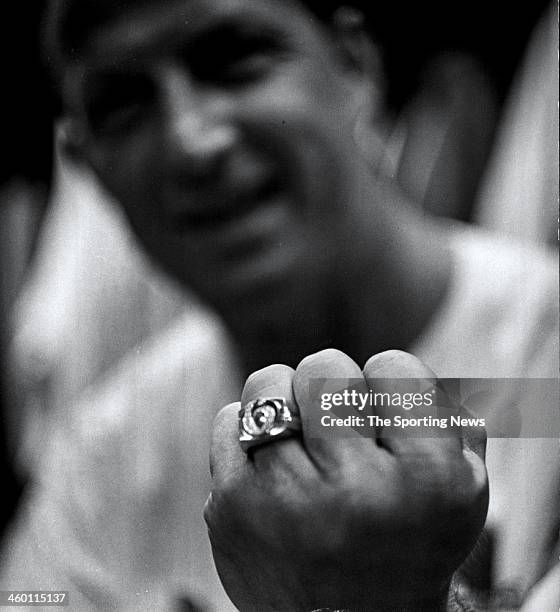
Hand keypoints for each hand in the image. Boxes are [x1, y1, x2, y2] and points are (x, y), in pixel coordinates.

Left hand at [205, 349, 487, 610]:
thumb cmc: (409, 542)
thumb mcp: (463, 487)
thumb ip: (447, 414)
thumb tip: (400, 362)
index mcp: (427, 481)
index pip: (394, 367)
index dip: (389, 381)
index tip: (386, 412)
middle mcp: (355, 492)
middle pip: (325, 367)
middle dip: (335, 383)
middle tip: (339, 419)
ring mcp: (285, 502)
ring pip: (269, 384)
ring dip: (288, 398)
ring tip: (302, 433)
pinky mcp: (231, 511)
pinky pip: (229, 420)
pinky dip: (249, 429)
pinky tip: (271, 462)